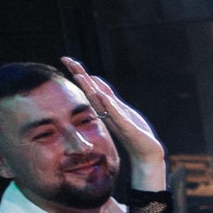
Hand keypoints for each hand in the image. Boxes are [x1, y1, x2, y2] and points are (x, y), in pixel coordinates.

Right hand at [60, 57, 162, 189]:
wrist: (146, 153)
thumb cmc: (134, 132)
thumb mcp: (121, 110)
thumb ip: (108, 98)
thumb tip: (95, 81)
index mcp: (106, 108)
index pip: (91, 87)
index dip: (79, 73)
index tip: (66, 59)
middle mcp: (108, 113)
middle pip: (90, 91)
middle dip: (79, 75)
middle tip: (66, 60)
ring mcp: (117, 120)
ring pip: (100, 102)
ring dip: (90, 88)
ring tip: (79, 75)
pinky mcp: (127, 128)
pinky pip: (116, 115)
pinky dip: (109, 105)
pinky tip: (102, 95)